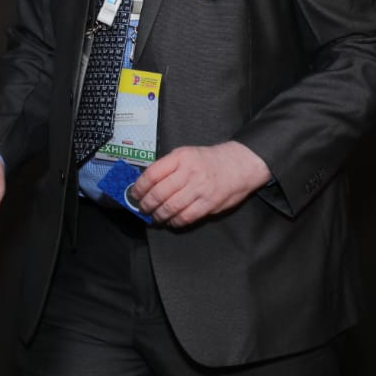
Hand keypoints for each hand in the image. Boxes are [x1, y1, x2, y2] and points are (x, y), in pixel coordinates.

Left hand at [127, 141, 270, 226]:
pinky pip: (186, 216)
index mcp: (180, 157)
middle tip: (142, 208)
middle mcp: (189, 172)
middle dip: (146, 204)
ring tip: (154, 217)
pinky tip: (171, 221)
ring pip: (171, 207)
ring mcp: (200, 189)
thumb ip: (168, 167)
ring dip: (158, 215)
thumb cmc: (210, 160)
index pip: (152, 174)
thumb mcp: (186, 154)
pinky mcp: (209, 203)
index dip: (139, 187)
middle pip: (159, 193)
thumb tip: (147, 183)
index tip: (135, 193)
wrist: (240, 164)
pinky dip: (175, 221)